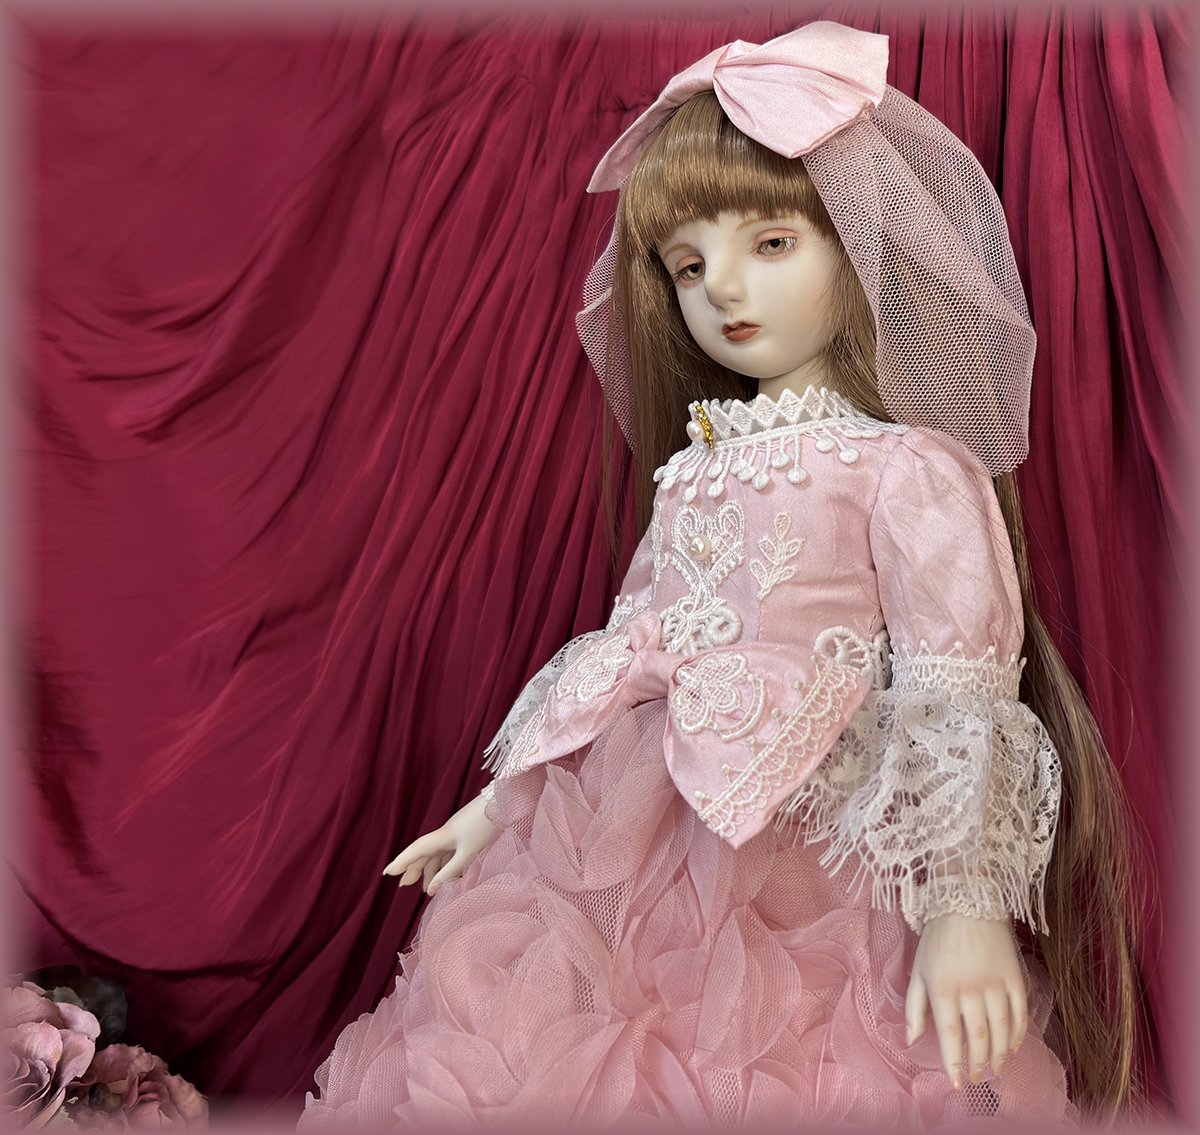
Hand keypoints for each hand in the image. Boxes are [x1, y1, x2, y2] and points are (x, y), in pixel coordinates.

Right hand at [382, 792, 495, 896]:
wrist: (505, 801)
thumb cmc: (486, 827)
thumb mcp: (468, 855)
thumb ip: (449, 873)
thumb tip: (430, 891)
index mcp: (442, 836)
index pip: (416, 851)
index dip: (401, 863)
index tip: (387, 874)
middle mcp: (445, 833)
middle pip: (424, 853)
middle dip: (414, 870)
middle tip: (403, 886)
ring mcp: (456, 833)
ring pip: (437, 854)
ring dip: (430, 870)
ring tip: (425, 888)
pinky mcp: (466, 833)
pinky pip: (449, 851)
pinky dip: (444, 864)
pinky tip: (446, 875)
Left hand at [905, 912, 1027, 1087]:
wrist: (966, 901)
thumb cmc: (937, 939)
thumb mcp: (918, 970)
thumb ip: (914, 1008)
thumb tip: (911, 1041)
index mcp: (942, 987)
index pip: (950, 1035)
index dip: (953, 1062)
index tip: (956, 1083)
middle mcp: (970, 988)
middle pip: (977, 1037)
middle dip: (976, 1064)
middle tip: (974, 1080)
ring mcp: (995, 982)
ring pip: (1001, 1029)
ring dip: (998, 1054)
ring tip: (993, 1070)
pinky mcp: (1015, 975)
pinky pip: (1020, 1012)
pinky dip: (1018, 1034)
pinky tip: (1012, 1047)